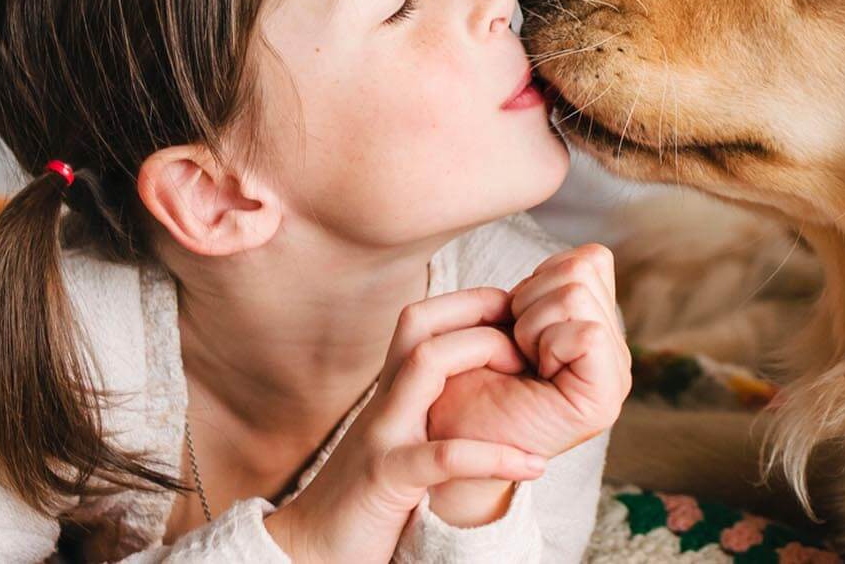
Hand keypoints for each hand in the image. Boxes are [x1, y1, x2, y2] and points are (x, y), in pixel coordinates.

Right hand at [265, 288, 545, 562]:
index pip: (422, 321)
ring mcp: (382, 435)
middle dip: (477, 311)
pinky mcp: (386, 479)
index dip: (471, 304)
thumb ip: (424, 412)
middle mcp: (384, 402)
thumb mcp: (398, 442)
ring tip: (533, 374)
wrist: (311, 550)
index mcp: (390, 393)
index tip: (520, 314)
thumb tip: (477, 393)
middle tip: (531, 334)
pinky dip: (493, 456)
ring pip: (424, 364)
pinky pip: (443, 457)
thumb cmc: (364, 499)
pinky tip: (533, 465)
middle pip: (419, 324)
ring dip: (484, 353)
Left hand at [428, 245, 630, 458]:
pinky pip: (587, 332)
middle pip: (586, 267)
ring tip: (520, 361)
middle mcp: (612, 352)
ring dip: (531, 323)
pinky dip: (545, 343)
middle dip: (532, 298)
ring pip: (580, 292)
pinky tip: (531, 373)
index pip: (591, 259)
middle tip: (516, 347)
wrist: (442, 442)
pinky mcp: (605, 398)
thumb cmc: (462, 383)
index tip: (516, 324)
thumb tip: (578, 257)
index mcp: (594, 330)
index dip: (541, 278)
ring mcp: (614, 375)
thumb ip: (545, 287)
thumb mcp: (504, 318)